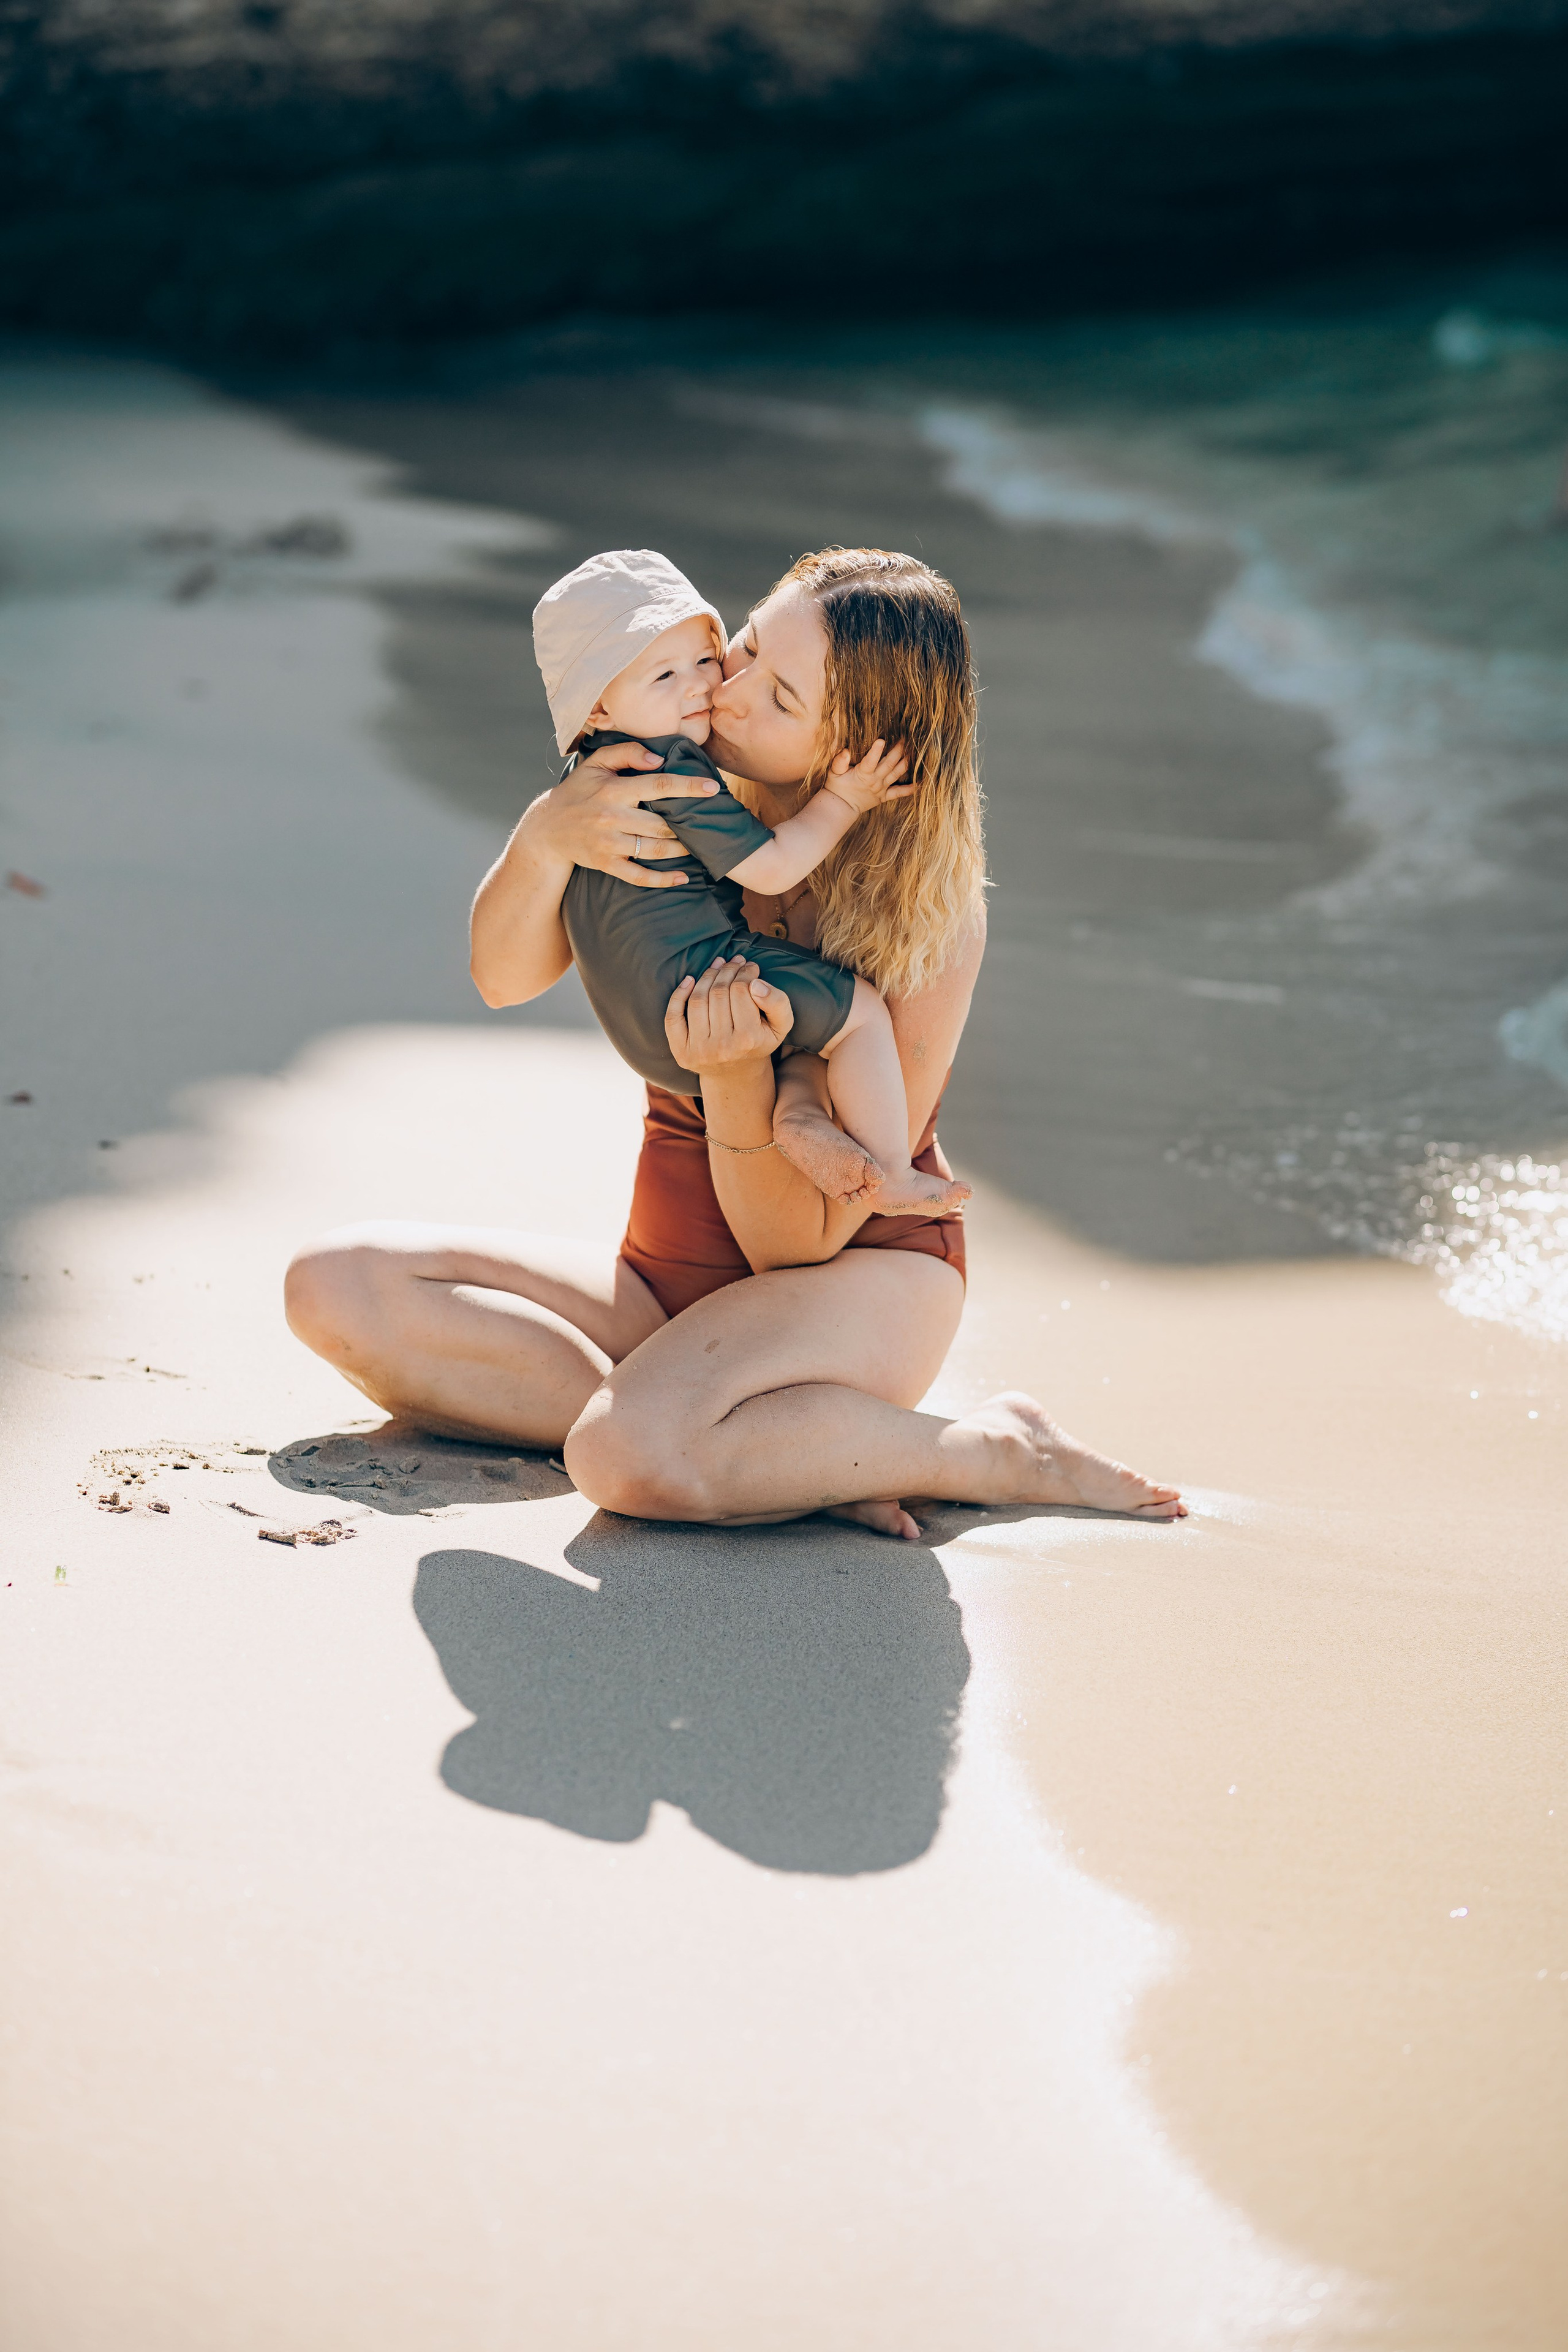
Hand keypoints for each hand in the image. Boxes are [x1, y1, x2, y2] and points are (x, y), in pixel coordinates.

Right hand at [528, 738, 717, 888]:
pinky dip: (662, 880)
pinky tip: (682, 878)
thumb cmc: (579, 790)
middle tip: (709, 823)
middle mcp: (612, 818)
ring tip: (699, 845)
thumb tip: (658, 759)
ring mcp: (609, 844)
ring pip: (655, 850)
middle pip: (662, 823)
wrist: (547, 827)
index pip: (658, 786)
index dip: (688, 787)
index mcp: (613, 790)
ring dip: (682, 850)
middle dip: (688, 824)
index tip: (713, 788)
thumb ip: (627, 752)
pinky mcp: (607, 864)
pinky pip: (638, 876)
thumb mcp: (596, 763)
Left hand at [665, 955, 794, 1073]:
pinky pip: (673, 1017)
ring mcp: (699, 1050)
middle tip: (733, 962)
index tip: (749, 965)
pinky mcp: (681, 1052)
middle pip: (719, 993)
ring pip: (697, 1000)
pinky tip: (690, 980)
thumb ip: (777, 1002)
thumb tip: (756, 984)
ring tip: (717, 966)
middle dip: (726, 970)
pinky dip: (678, 995)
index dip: (745, 972)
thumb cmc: (759, 1041)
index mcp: (748, 1039)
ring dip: (706, 977)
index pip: (742, 991)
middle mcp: (722, 1047)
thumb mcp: (781, 1025)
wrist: (737, 1073)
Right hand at [818, 737, 911, 819]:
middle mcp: (875, 781)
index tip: (882, 740)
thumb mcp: (834, 773)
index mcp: (863, 774)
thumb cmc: (837, 787)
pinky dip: (909, 789)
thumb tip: (845, 751)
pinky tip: (919, 784)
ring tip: (914, 752)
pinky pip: (898, 793)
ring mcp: (881, 788)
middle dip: (898, 750)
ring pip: (896, 774)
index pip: (870, 761)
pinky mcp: (884, 796)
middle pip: (889, 764)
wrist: (841, 807)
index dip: (876, 751)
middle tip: (905, 738)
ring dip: (905, 763)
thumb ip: (839, 762)